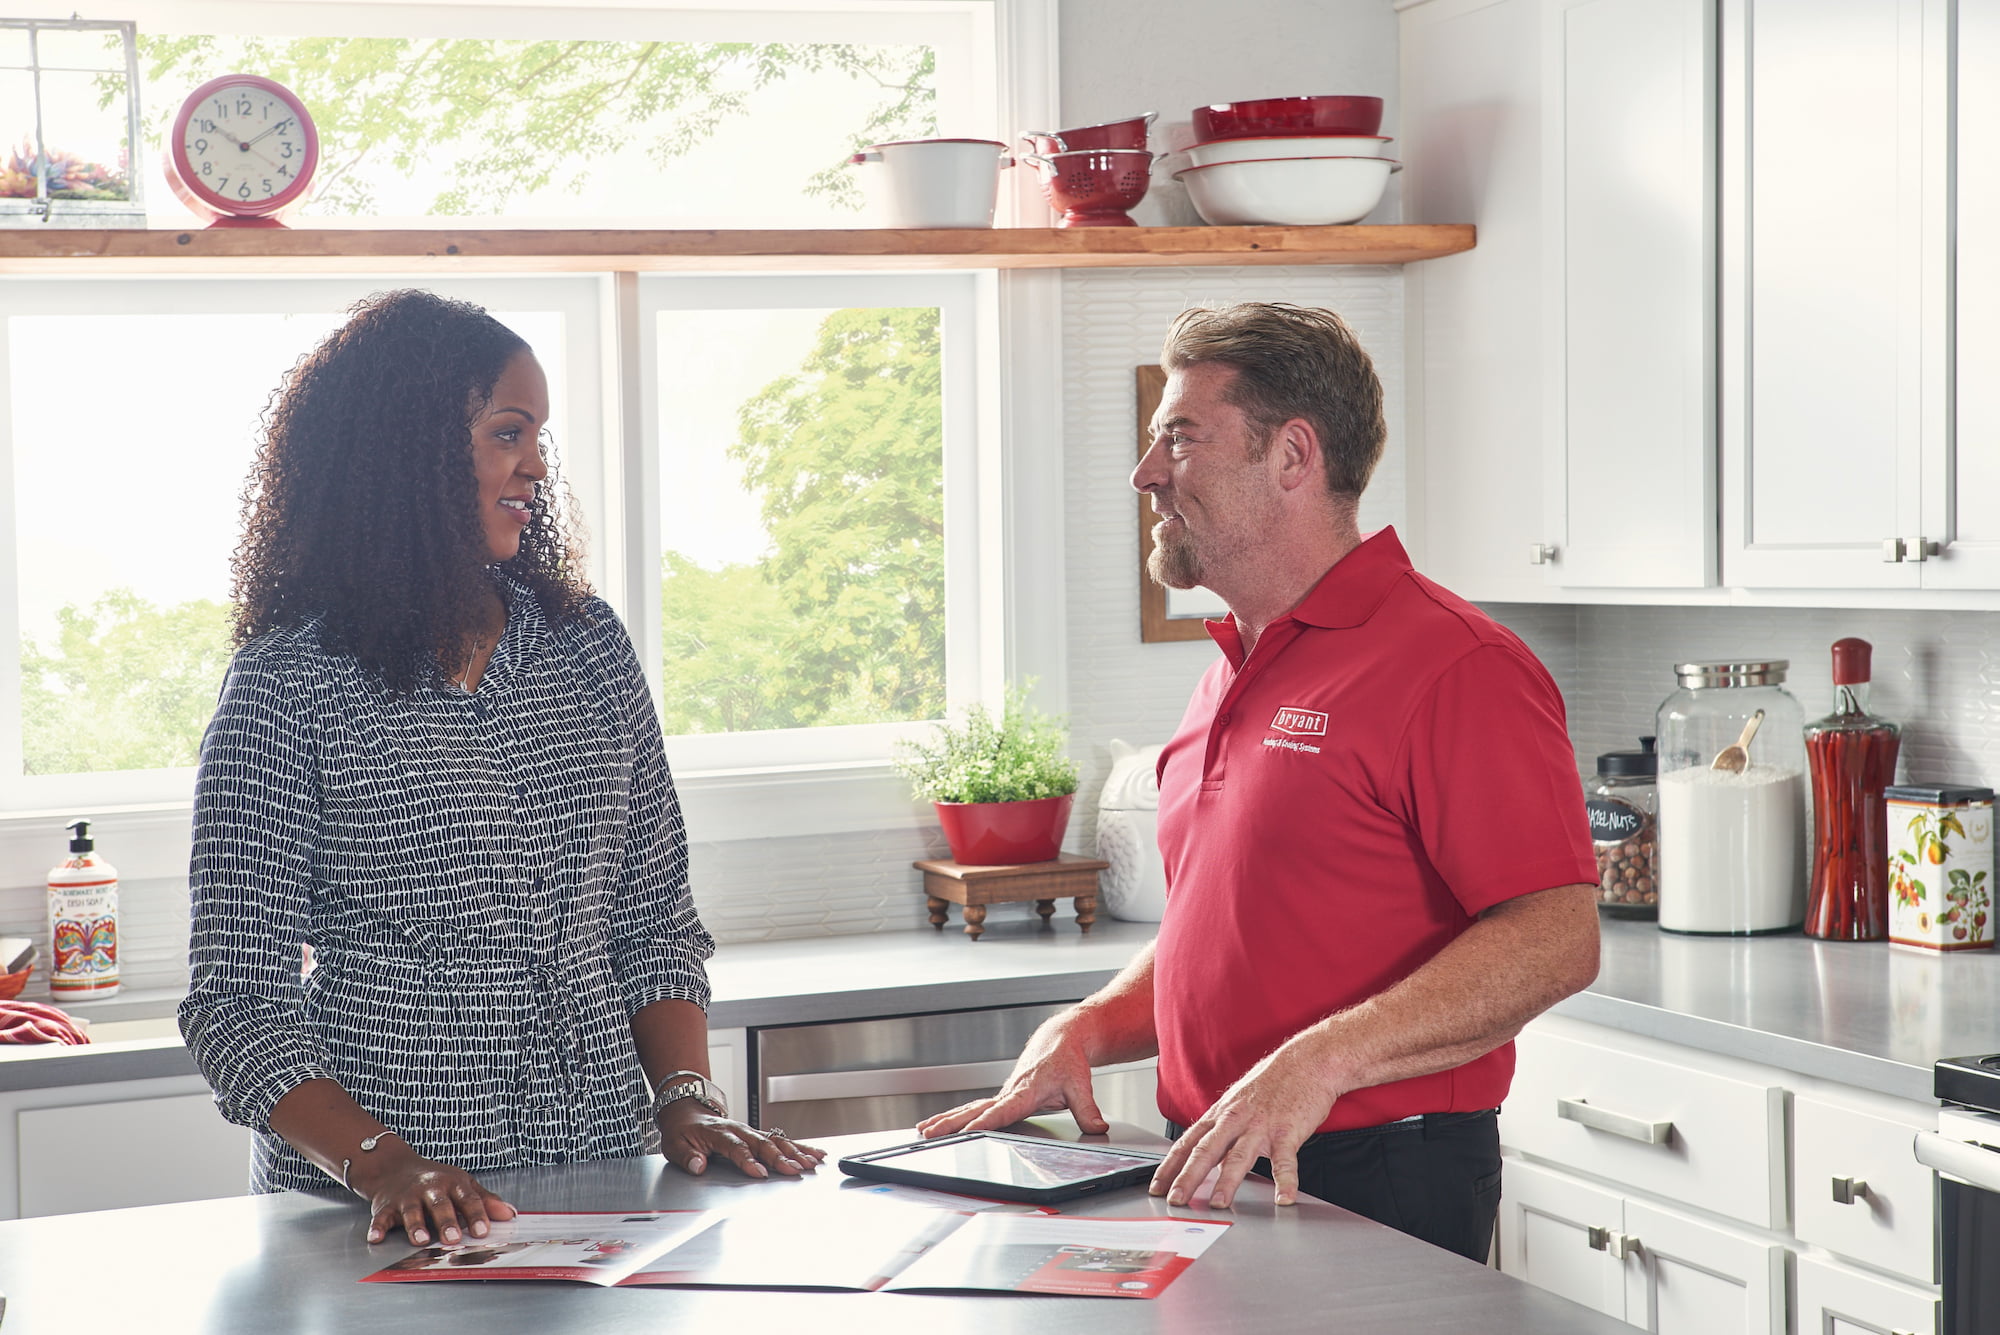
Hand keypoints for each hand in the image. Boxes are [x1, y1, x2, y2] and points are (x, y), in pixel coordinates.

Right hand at [353, 1141, 516, 1245]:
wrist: (396, 1167)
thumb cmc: (436, 1181)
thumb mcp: (463, 1184)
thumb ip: (485, 1200)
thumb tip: (510, 1215)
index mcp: (453, 1183)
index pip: (468, 1199)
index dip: (476, 1215)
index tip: (484, 1231)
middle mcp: (430, 1188)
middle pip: (440, 1205)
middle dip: (447, 1221)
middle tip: (453, 1239)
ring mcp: (407, 1197)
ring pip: (412, 1211)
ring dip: (416, 1226)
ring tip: (421, 1240)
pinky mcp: (386, 1206)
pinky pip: (381, 1217)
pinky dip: (378, 1228)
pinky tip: (376, 1239)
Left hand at [657, 1101, 825, 1178]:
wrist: (688, 1113)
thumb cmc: (683, 1132)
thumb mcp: (675, 1145)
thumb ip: (687, 1156)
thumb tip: (698, 1165)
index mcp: (718, 1133)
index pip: (736, 1148)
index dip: (749, 1161)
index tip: (760, 1173)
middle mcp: (738, 1130)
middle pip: (762, 1144)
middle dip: (780, 1158)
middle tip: (795, 1170)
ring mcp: (750, 1131)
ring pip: (776, 1141)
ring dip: (795, 1152)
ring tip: (812, 1162)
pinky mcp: (757, 1135)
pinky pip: (780, 1139)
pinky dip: (798, 1146)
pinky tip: (813, 1153)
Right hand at [915, 1017, 1106, 1137]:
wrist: (1060, 1039)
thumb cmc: (1068, 1059)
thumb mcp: (1081, 1084)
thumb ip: (1087, 1109)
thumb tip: (1097, 1129)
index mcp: (1026, 1089)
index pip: (1003, 1109)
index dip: (987, 1121)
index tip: (970, 1131)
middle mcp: (1010, 1091)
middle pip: (976, 1109)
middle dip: (952, 1123)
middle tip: (930, 1134)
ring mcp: (1003, 1094)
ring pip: (969, 1108)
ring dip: (946, 1120)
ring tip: (923, 1132)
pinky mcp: (1001, 1096)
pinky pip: (974, 1107)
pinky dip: (954, 1116)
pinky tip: (939, 1125)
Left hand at [1149, 1040, 1339, 1208]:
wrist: (1306, 1061)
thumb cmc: (1272, 1082)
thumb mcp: (1238, 1101)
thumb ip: (1223, 1128)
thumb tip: (1208, 1156)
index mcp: (1221, 1114)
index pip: (1188, 1143)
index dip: (1169, 1167)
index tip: (1156, 1188)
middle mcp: (1235, 1120)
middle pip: (1205, 1151)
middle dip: (1187, 1178)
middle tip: (1176, 1200)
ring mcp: (1261, 1126)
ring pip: (1240, 1156)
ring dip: (1228, 1182)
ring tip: (1219, 1204)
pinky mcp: (1287, 1131)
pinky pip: (1285, 1160)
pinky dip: (1285, 1181)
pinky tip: (1283, 1198)